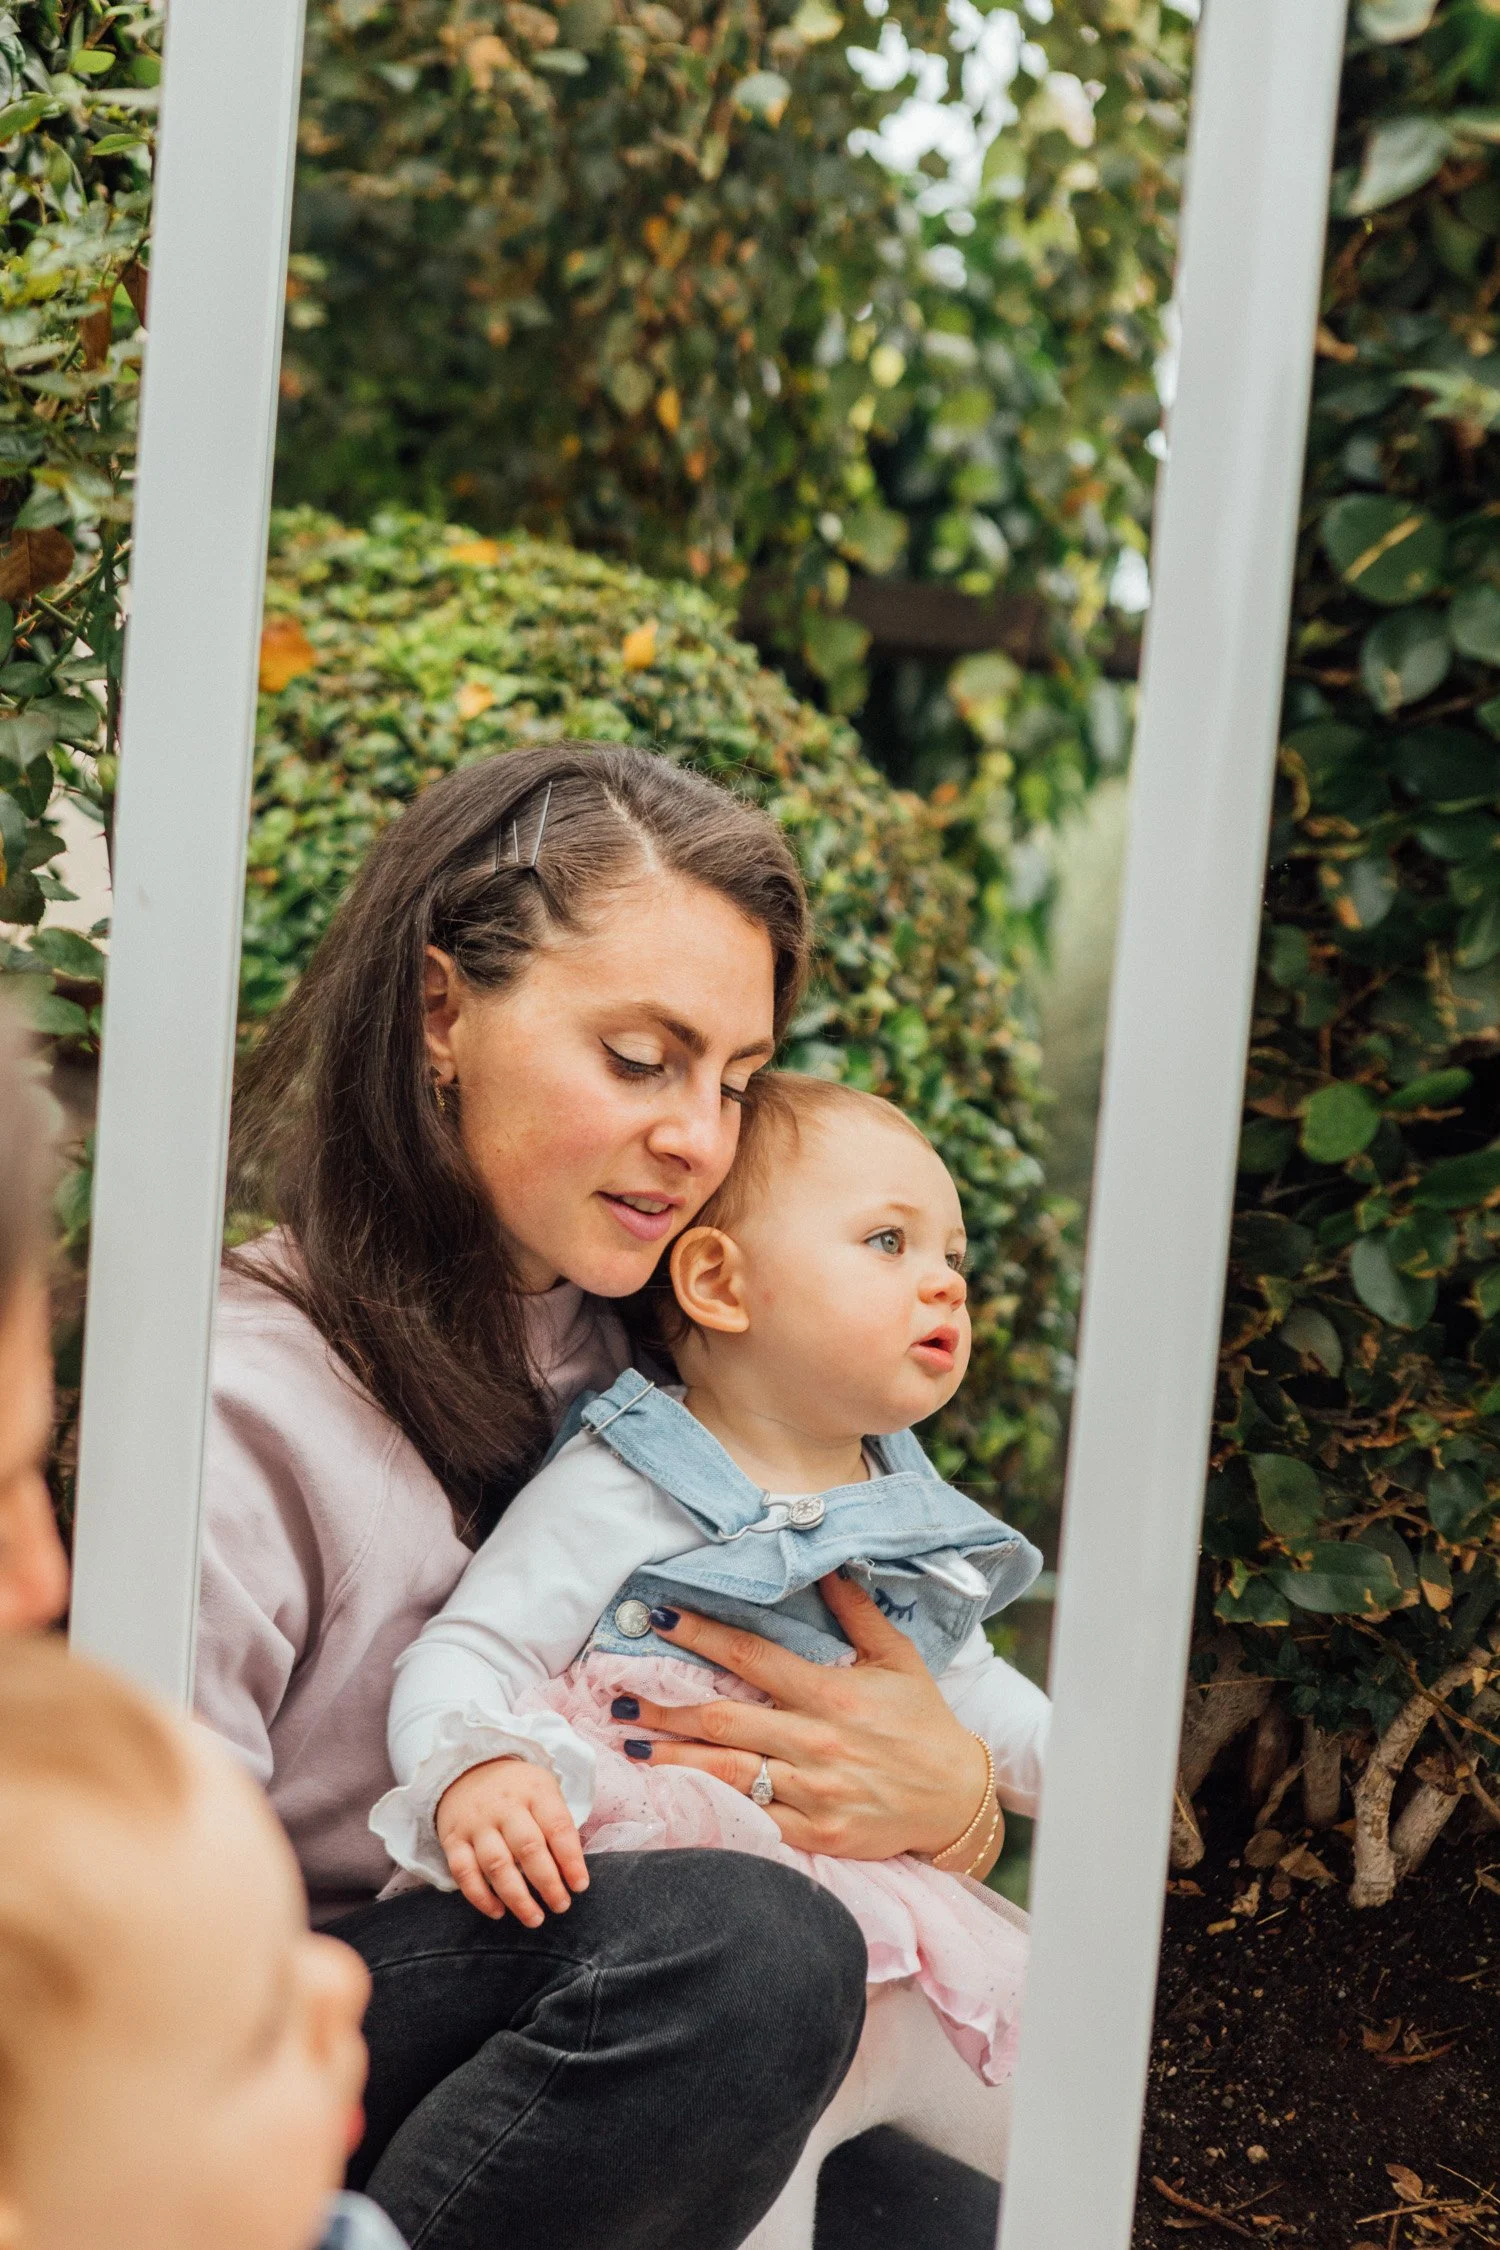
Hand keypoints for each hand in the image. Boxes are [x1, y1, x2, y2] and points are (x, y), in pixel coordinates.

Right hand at [435, 1756, 589, 1925]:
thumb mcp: (543, 1790)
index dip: (571, 1859)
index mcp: (534, 1791)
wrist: (466, 1768)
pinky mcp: (452, 1839)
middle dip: (548, 1883)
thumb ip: (556, 1825)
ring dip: (517, 1897)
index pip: (557, 1826)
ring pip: (497, 1865)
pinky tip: (498, 1912)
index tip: (580, 1886)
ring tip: (535, 1918)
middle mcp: (504, 1806)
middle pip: (528, 1848)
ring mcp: (476, 1823)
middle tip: (561, 1906)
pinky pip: (464, 1873)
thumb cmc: (517, 1790)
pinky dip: (481, 1897)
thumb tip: (572, 1872)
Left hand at [617, 1572, 992, 1860]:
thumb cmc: (925, 1724)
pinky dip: (711, 1803)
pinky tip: (676, 1791)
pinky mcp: (815, 1833)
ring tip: (631, 1742)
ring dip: (672, 1755)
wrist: (959, 1799)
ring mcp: (814, 1791)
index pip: (752, 1657)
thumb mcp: (898, 1659)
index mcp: (832, 1694)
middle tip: (618, 1695)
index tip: (660, 1618)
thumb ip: (857, 1613)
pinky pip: (751, 1818)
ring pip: (726, 1770)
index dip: (701, 1635)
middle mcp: (816, 1741)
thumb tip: (827, 1566)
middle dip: (664, 1705)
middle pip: (722, 1718)